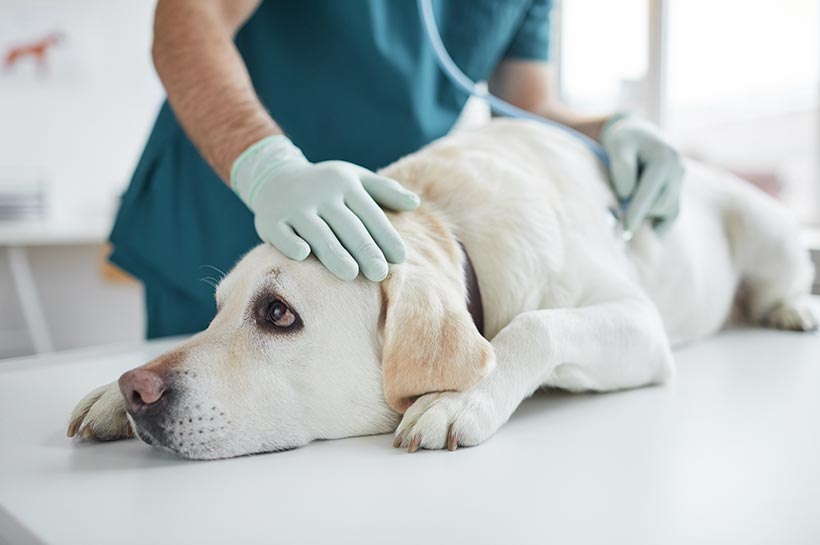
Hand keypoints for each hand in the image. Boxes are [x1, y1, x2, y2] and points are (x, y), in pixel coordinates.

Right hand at [231, 136, 419, 280]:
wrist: (275, 177)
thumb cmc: (327, 185)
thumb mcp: (356, 179)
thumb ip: (386, 191)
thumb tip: (416, 203)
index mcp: (345, 183)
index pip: (369, 212)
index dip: (385, 235)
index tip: (400, 257)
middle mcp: (320, 193)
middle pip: (346, 225)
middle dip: (364, 249)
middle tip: (380, 273)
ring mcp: (294, 206)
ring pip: (316, 232)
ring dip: (333, 252)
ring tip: (351, 274)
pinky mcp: (271, 220)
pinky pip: (282, 234)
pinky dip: (291, 242)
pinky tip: (303, 254)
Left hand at [601, 114, 684, 234]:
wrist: (639, 134)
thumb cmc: (624, 140)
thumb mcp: (617, 146)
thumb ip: (622, 168)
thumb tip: (628, 196)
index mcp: (664, 159)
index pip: (649, 193)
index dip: (636, 213)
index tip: (626, 230)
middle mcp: (677, 171)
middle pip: (660, 205)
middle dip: (639, 212)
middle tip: (616, 213)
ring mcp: (680, 182)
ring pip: (667, 211)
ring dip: (647, 215)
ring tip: (628, 207)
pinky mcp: (678, 191)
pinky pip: (671, 215)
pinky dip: (657, 223)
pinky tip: (644, 228)